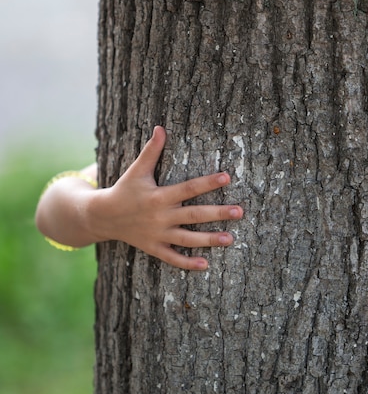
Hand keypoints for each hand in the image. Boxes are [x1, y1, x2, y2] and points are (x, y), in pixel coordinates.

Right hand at [87, 126, 243, 269]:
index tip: (227, 177)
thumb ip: (151, 151)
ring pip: (187, 239)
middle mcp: (160, 216)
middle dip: (217, 213)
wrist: (101, 216)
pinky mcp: (154, 247)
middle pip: (193, 215)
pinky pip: (172, 258)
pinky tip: (205, 265)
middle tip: (239, 211)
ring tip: (231, 239)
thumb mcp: (137, 170)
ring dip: (209, 240)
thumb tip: (161, 128)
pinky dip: (187, 263)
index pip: (188, 188)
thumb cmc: (124, 189)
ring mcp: (157, 234)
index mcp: (159, 196)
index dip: (207, 182)